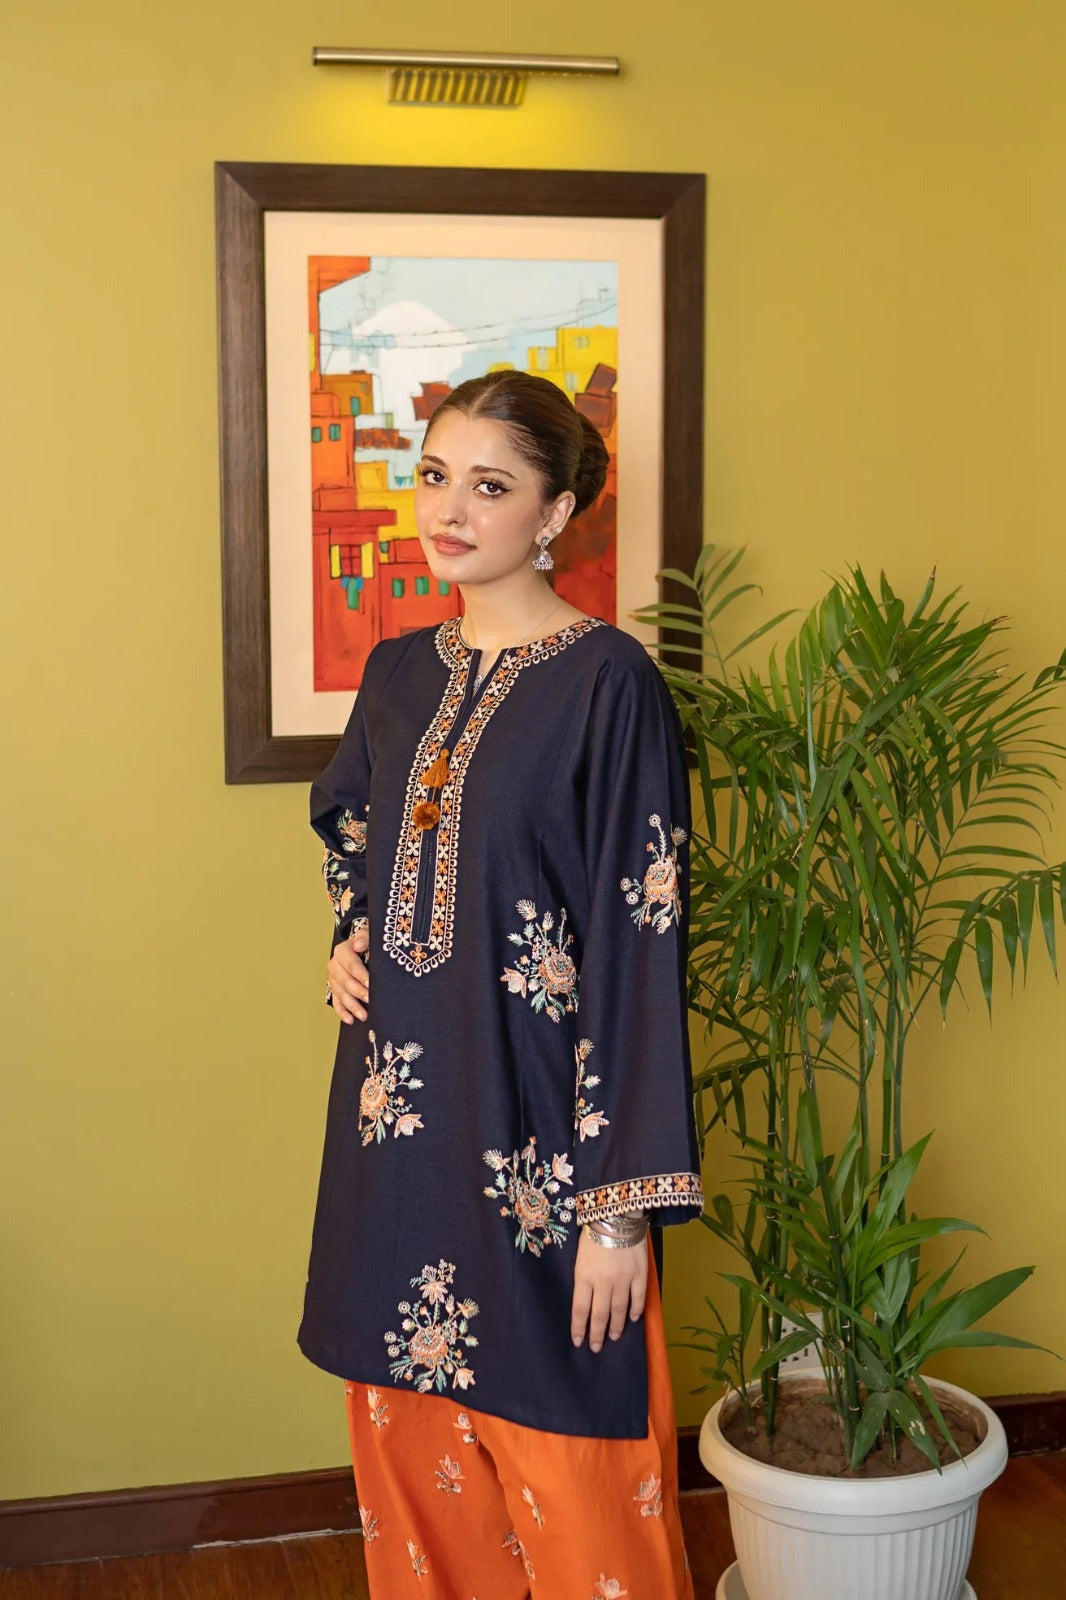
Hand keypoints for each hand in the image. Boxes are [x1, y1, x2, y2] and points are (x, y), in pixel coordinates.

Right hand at [328, 925, 369, 1023]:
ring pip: (341, 994)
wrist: (360, 946)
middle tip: (370, 1000)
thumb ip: (365, 937)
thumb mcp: (368, 934)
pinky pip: (336, 1002)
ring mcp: (333, 978)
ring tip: (364, 1016)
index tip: (370, 983)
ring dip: (352, 1006)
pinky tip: (350, 1020)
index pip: (351, 964)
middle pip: (345, 981)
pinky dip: (342, 1012)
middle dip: (358, 992)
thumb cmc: (367, 942)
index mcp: (342, 951)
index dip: (360, 974)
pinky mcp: (334, 989)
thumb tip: (360, 944)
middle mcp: (334, 965)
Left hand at [570, 1228, 647, 1352]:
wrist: (617, 1214)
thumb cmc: (594, 1233)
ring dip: (616, 1326)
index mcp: (584, 1276)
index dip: (579, 1328)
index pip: (580, 1309)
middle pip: (599, 1315)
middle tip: (596, 1347)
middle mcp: (603, 1282)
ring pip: (619, 1310)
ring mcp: (623, 1279)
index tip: (578, 1341)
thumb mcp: (580, 1257)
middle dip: (597, 1334)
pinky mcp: (640, 1274)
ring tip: (614, 1337)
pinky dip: (636, 1311)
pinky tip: (633, 1318)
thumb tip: (586, 1302)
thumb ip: (584, 1279)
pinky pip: (638, 1298)